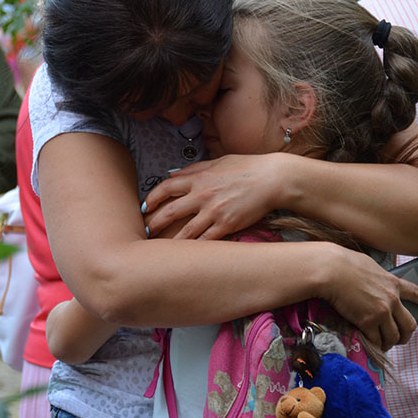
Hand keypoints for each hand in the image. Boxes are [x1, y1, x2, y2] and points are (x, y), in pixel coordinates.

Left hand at [143, 154, 285, 239]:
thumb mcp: (218, 162)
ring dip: (170, 241)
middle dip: (154, 223)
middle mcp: (202, 195)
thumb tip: (173, 174)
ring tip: (160, 249)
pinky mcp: (227, 225)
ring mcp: (214, 212)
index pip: (166, 188)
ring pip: (185, 232)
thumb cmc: (247, 167)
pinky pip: (206, 240)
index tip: (145, 207)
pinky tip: (187, 255)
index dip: (151, 198)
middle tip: (146, 231)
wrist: (272, 179)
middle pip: (170, 212)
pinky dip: (195, 248)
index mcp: (199, 178)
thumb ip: (194, 169)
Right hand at [322, 246, 417, 350]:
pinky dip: (374, 343)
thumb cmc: (344, 263)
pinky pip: (376, 340)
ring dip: (390, 343)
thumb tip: (377, 283)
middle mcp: (392, 299)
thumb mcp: (369, 266)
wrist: (331, 270)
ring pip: (394, 336)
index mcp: (393, 282)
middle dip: (407, 334)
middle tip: (402, 338)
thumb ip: (378, 277)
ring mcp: (381, 312)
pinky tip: (372, 344)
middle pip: (409, 324)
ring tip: (384, 344)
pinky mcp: (367, 322)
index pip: (415, 293)